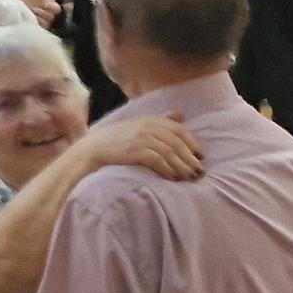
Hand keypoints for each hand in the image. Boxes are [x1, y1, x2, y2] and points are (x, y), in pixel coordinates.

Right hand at [78, 114, 203, 181]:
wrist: (93, 148)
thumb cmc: (118, 139)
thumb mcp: (139, 124)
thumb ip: (161, 120)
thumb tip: (181, 114)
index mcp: (150, 119)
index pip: (179, 130)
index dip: (192, 143)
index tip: (200, 156)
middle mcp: (147, 127)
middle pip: (177, 143)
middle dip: (190, 159)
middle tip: (198, 172)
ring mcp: (140, 138)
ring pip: (170, 153)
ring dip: (182, 167)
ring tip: (188, 177)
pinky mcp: (134, 151)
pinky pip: (157, 160)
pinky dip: (168, 169)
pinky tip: (173, 178)